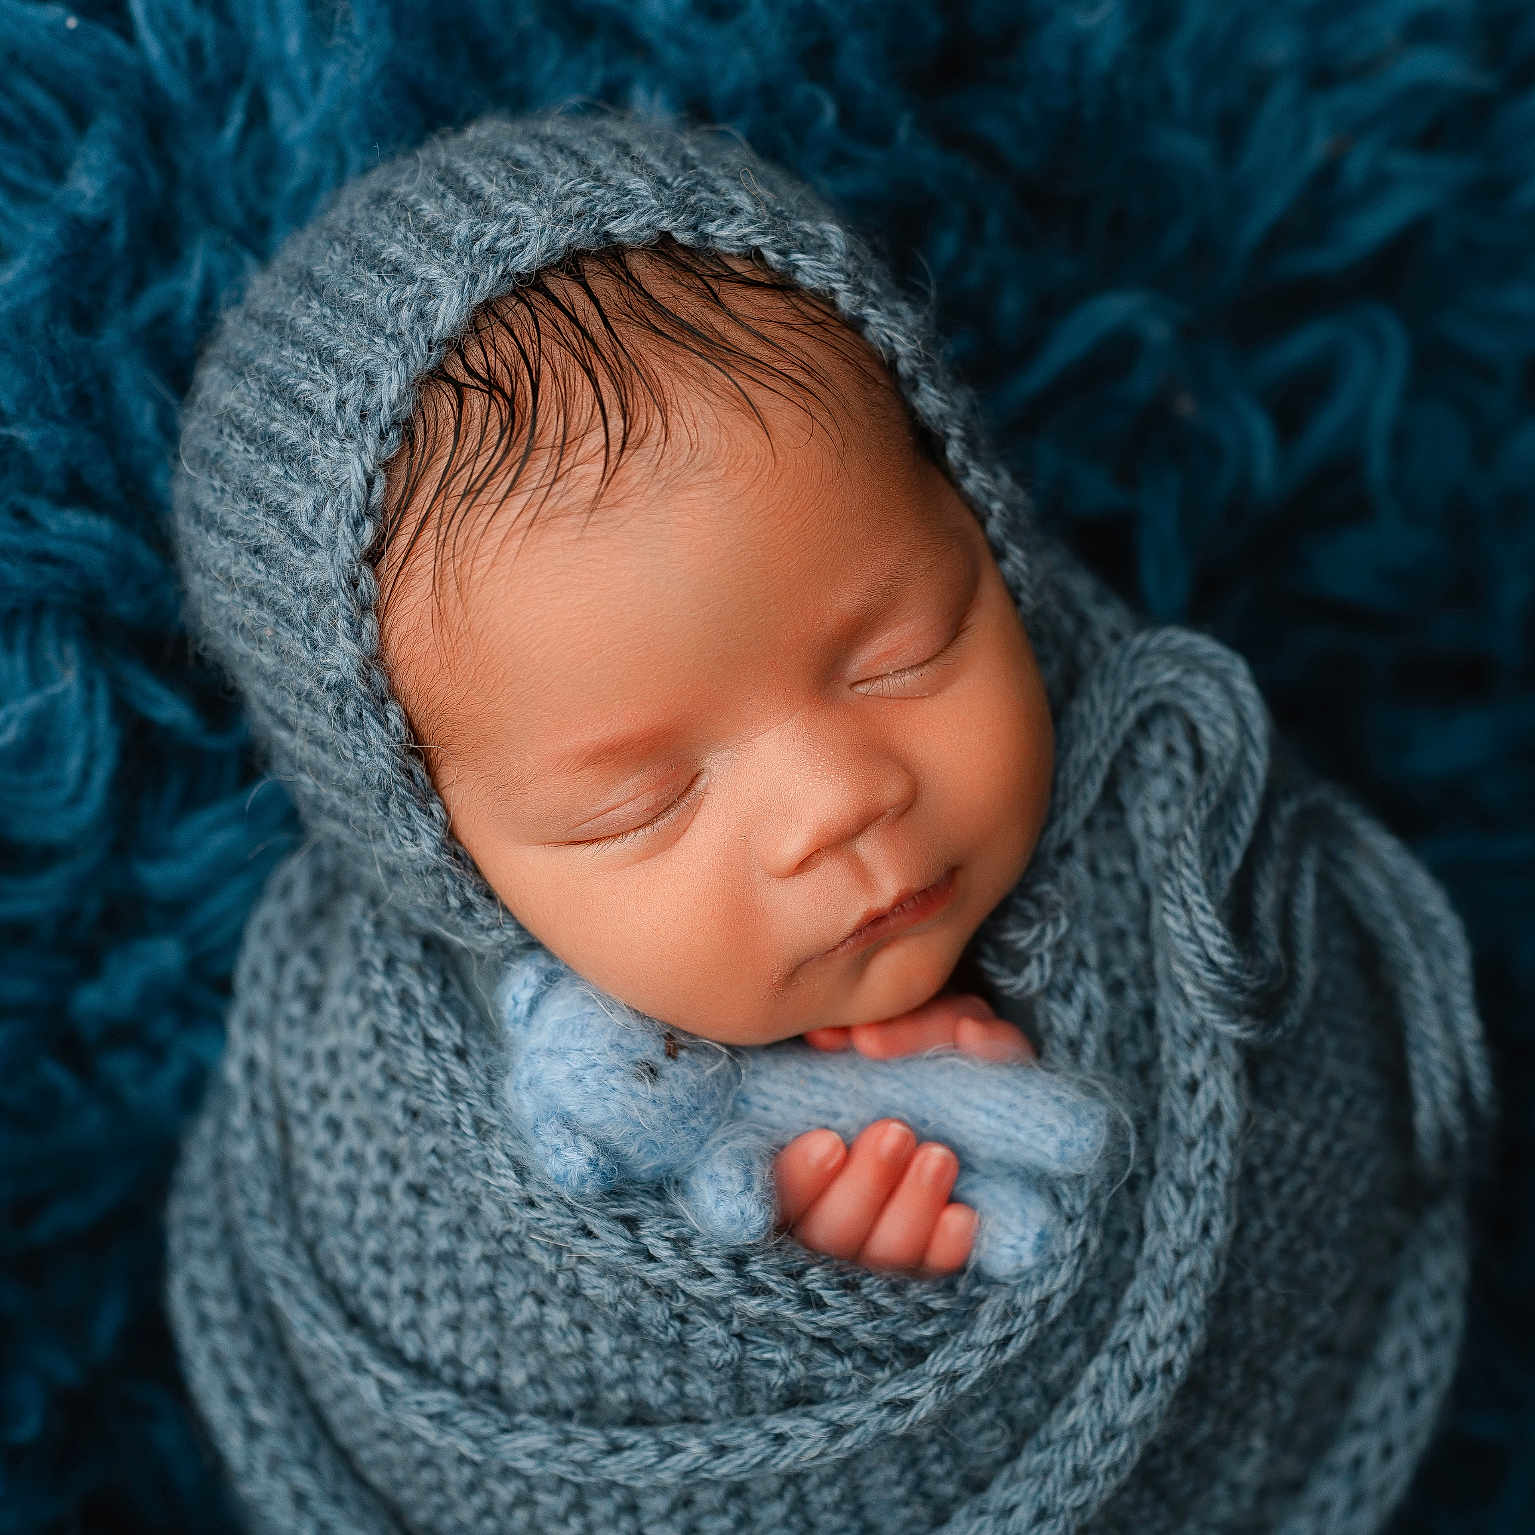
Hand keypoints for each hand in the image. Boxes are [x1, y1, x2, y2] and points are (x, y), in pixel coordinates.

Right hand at [775, 991, 1034, 1275]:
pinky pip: (934, 1266)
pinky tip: (962, 1216)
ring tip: (939, 1157)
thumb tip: (867, 1040)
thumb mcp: (918, 1022)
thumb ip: (901, 1026)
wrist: (974, 1067)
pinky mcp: (933, 1249)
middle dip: (863, 1188)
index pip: (778, 1192)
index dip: (798, 1178)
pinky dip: (946, 1245)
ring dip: (909, 1210)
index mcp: (799, 1154)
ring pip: (883, 1254)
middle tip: (896, 1133)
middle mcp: (831, 1205)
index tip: (829, 1143)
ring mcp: (882, 1235)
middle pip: (829, 1233)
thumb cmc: (926, 1043)